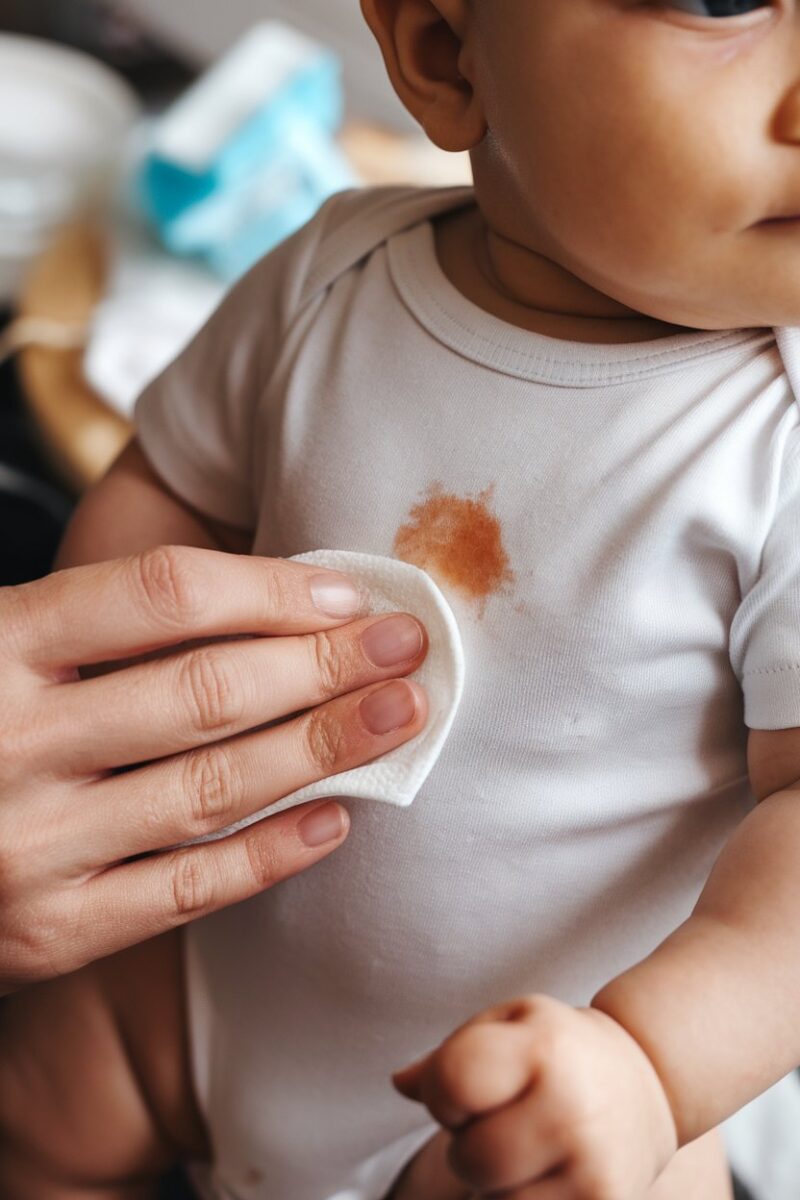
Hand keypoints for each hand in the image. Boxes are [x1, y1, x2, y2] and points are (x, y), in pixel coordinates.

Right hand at [0, 547, 427, 991]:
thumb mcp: (1, 648)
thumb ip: (96, 626)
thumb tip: (266, 598)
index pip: (163, 596)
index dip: (272, 588)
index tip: (349, 590)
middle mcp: (6, 742)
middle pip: (206, 691)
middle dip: (325, 665)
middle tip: (409, 646)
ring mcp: (26, 846)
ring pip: (211, 789)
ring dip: (324, 748)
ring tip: (400, 716)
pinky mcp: (45, 933)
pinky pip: (182, 891)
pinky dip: (269, 856)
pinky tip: (336, 820)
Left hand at [393, 995, 677, 1199]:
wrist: (650, 1082)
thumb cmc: (560, 1050)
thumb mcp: (509, 1024)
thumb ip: (450, 1055)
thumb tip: (400, 1084)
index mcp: (542, 1049)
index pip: (453, 1083)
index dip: (445, 1091)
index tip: (468, 1089)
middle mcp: (573, 1111)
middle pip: (470, 1158)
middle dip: (469, 1145)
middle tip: (501, 1122)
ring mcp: (593, 1171)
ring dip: (496, 1183)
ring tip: (528, 1148)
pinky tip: (545, 1175)